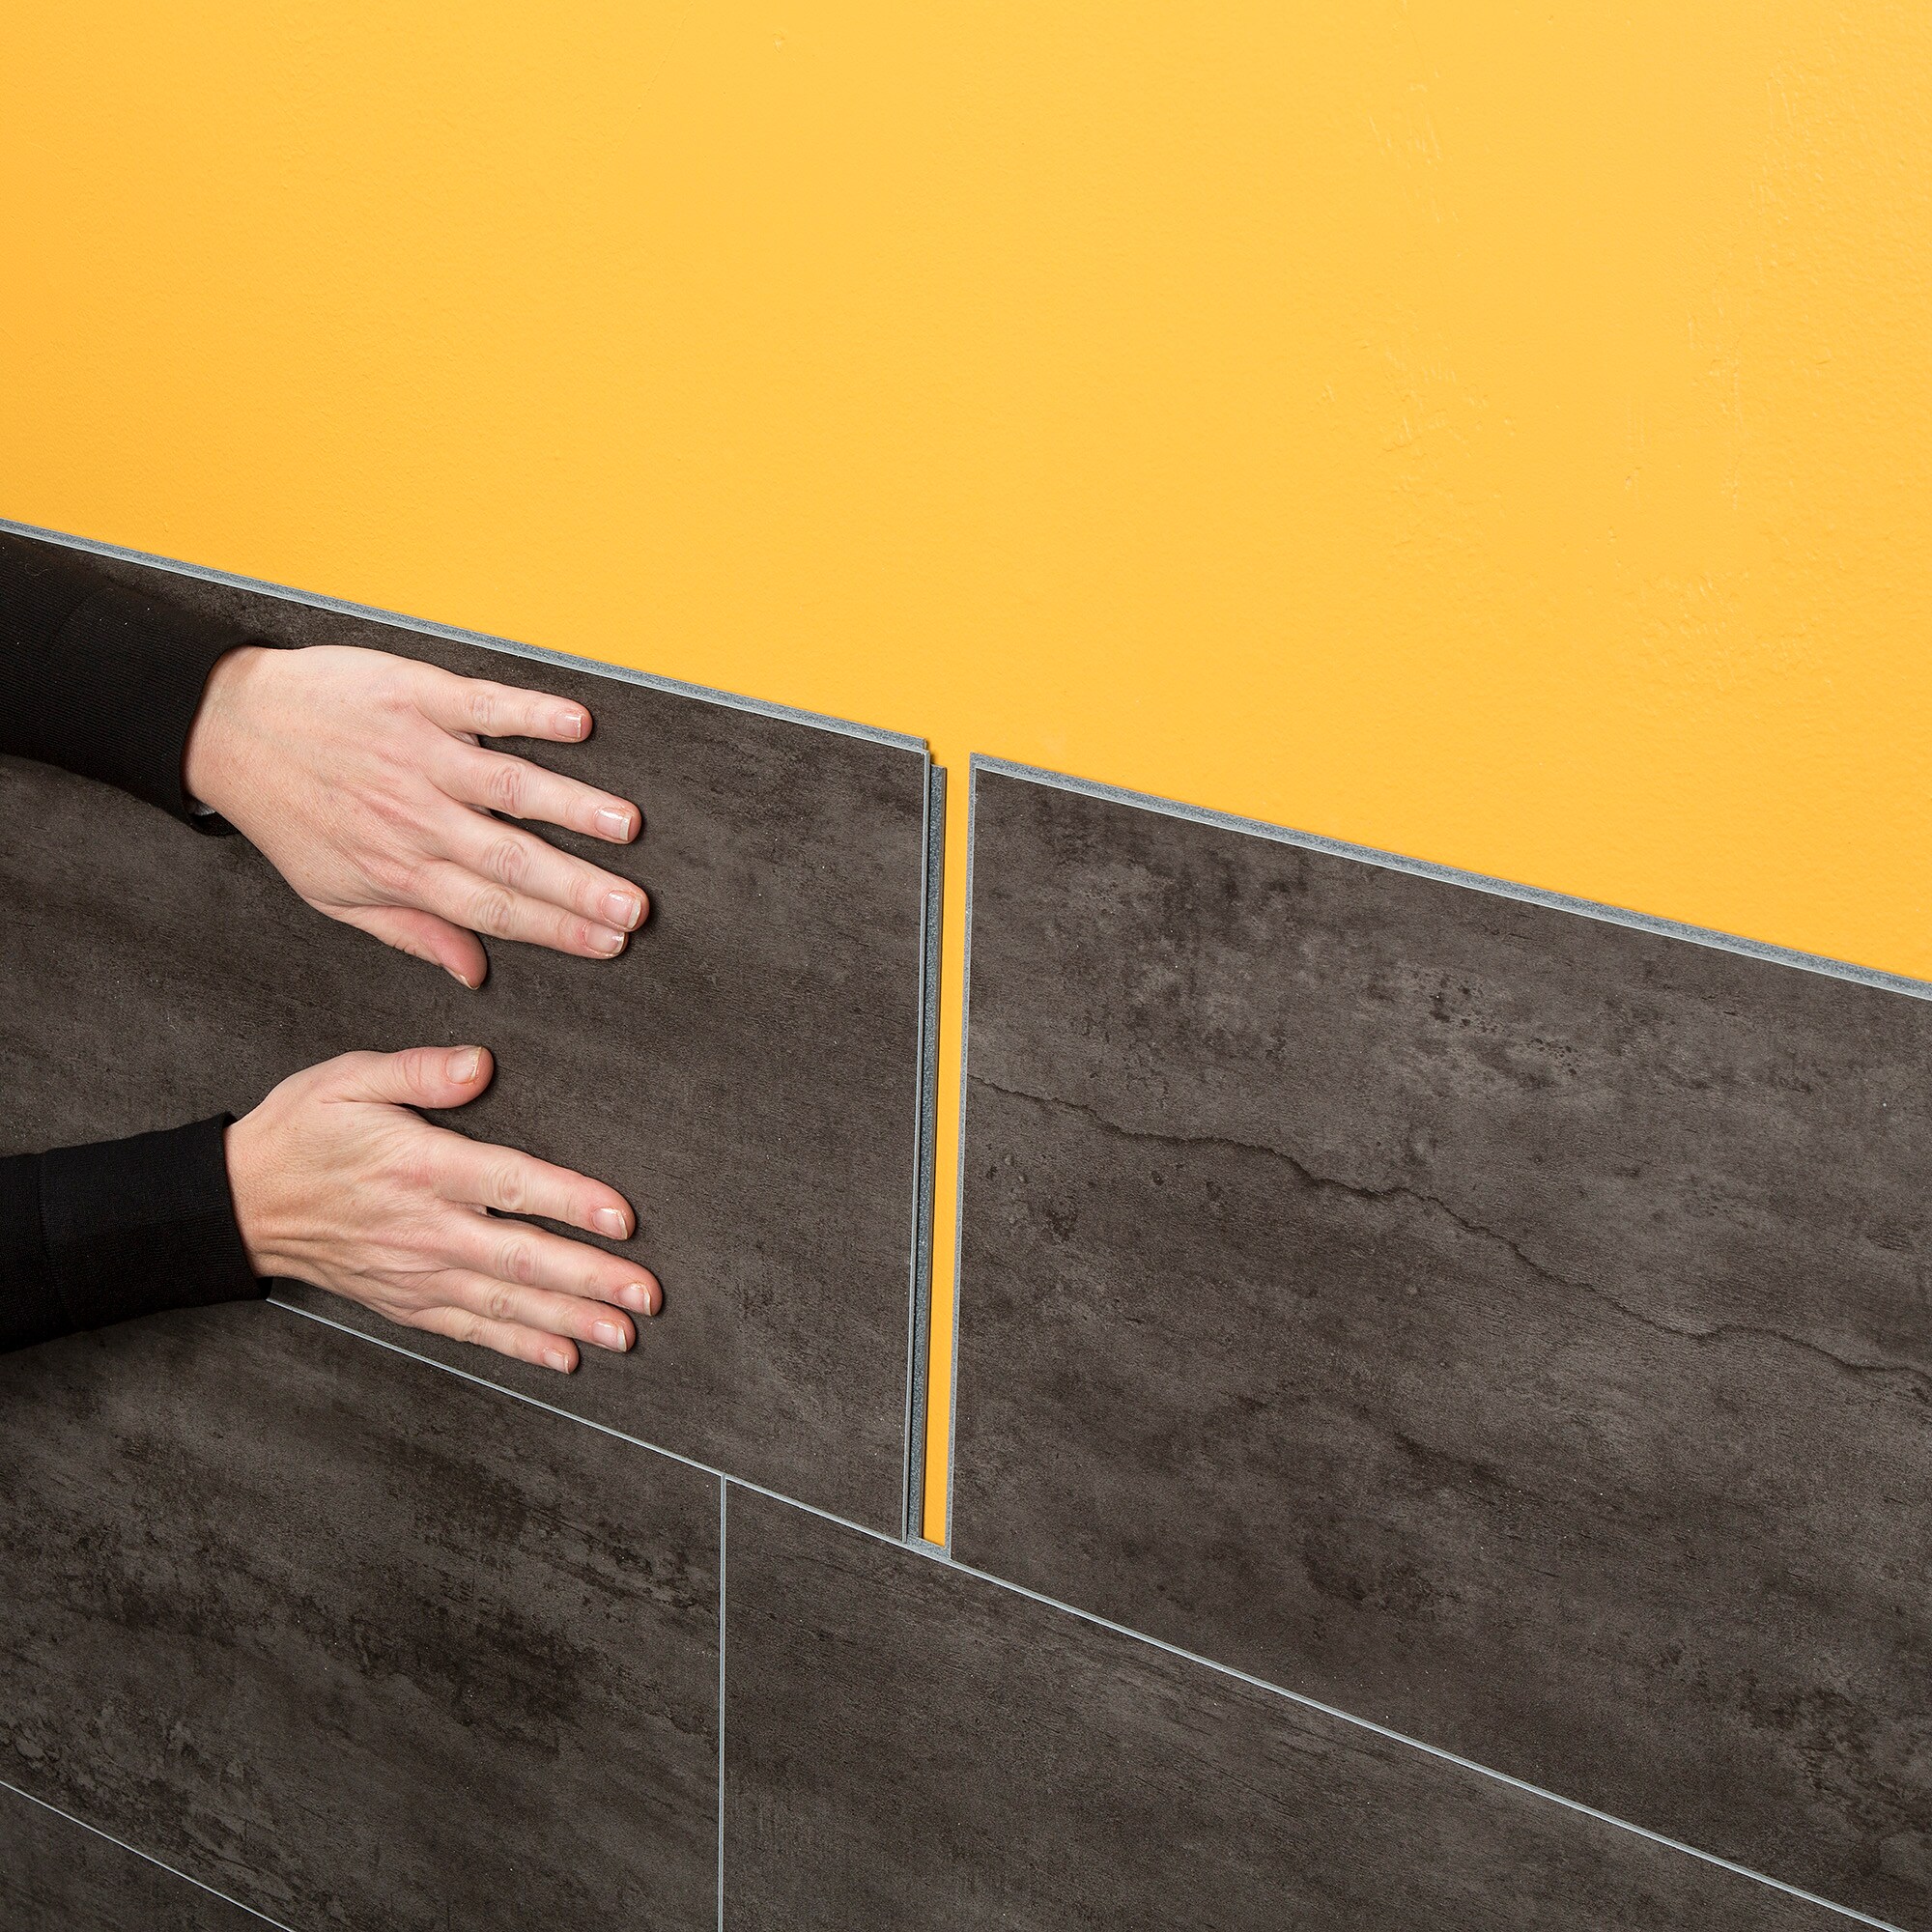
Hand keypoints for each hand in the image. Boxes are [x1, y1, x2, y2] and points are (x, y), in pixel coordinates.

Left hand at [183, 643, 647, 986]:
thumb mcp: (334, 893)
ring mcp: (418, 753)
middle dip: (579, 887)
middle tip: (633, 906)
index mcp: (401, 869)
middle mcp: (416, 816)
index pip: (493, 909)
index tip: (610, 944)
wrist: (228, 727)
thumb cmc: (288, 811)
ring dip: (570, 805)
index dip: (557, 930)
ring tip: (624, 825)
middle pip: (511, 859)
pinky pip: (482, 705)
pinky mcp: (415, 695)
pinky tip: (577, 723)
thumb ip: (411, 932)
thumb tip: (472, 973)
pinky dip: (530, 712)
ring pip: (506, 785)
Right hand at [225, 1045, 660, 1372]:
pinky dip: (518, 1346)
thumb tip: (478, 1064)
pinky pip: (469, 1329)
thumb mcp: (347, 1079)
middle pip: (520, 1258)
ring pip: (504, 1303)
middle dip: (590, 1278)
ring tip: (624, 1335)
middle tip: (646, 1295)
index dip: (569, 1202)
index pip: (509, 1185)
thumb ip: (418, 1071)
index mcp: (419, 1168)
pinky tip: (564, 1357)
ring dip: (568, 1320)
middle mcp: (424, 1228)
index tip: (622, 1219)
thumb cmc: (301, 1130)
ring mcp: (414, 1272)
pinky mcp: (404, 1300)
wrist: (239, 1202)